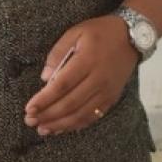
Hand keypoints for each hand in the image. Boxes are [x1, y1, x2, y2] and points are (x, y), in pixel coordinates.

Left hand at [24, 15, 138, 135]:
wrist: (132, 37)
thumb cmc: (100, 32)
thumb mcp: (75, 32)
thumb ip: (58, 53)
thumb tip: (45, 78)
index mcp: (87, 60)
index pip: (62, 85)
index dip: (45, 99)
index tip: (29, 108)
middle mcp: (98, 79)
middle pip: (70, 103)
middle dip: (48, 115)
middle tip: (30, 121)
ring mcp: (107, 91)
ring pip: (81, 114)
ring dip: (60, 124)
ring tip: (42, 129)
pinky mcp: (112, 98)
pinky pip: (93, 116)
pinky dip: (76, 124)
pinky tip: (61, 128)